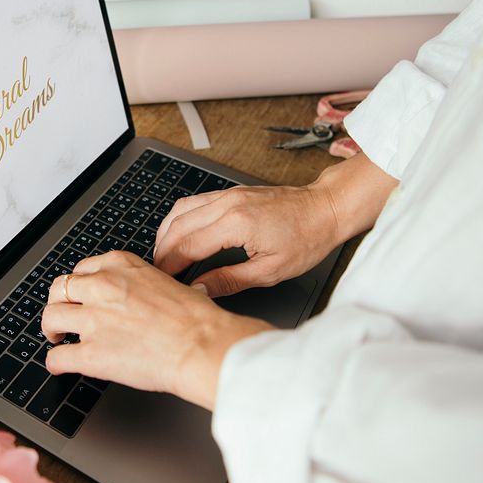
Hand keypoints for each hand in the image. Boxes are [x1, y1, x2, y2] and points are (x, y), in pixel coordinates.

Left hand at [41, 251, 271, 409]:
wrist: (202, 345)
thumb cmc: (196, 319)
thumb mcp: (166, 281)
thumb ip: (140, 284)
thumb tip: (137, 297)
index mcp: (120, 266)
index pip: (83, 269)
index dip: (79, 287)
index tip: (81, 296)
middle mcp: (102, 287)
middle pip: (59, 289)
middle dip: (58, 304)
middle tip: (63, 317)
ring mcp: (93, 320)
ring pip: (50, 318)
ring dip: (51, 330)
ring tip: (58, 339)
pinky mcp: (91, 354)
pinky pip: (57, 357)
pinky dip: (55, 363)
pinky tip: (61, 366)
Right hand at [153, 184, 337, 296]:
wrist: (325, 209)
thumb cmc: (306, 239)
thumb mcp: (270, 271)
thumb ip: (229, 280)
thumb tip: (200, 289)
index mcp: (236, 224)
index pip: (187, 247)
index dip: (170, 266)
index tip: (162, 281)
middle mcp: (227, 204)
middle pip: (177, 227)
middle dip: (162, 252)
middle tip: (157, 274)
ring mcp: (227, 195)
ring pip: (180, 210)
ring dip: (166, 233)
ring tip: (163, 256)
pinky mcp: (230, 193)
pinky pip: (193, 202)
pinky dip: (179, 219)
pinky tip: (178, 234)